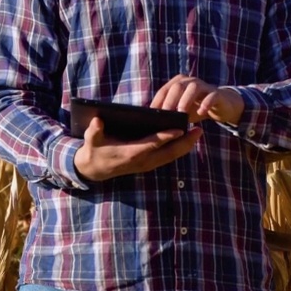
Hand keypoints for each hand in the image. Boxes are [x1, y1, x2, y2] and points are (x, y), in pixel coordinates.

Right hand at [73, 115, 200, 181]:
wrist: (94, 170)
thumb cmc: (94, 152)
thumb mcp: (92, 141)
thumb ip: (94, 131)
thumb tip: (97, 120)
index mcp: (130, 154)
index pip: (152, 144)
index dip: (166, 137)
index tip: (179, 129)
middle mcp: (142, 161)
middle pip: (168, 153)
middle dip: (185, 142)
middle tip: (199, 130)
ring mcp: (147, 164)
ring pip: (171, 156)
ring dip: (186, 146)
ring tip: (198, 132)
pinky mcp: (149, 164)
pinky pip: (168, 157)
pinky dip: (179, 149)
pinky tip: (187, 139)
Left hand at [151, 74, 243, 124]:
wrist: (220, 105)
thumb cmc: (196, 108)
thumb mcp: (181, 111)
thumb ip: (170, 113)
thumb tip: (154, 124)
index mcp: (178, 83)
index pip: (164, 90)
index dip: (157, 101)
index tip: (152, 114)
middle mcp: (190, 81)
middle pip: (177, 87)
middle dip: (170, 100)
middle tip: (166, 115)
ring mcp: (204, 86)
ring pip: (193, 87)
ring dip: (186, 99)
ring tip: (182, 112)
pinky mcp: (216, 93)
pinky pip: (212, 95)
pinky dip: (206, 103)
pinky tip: (202, 112)